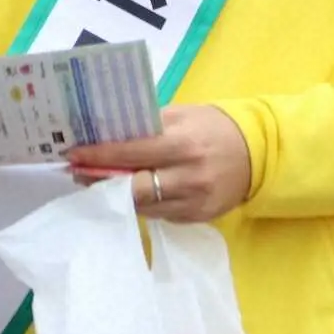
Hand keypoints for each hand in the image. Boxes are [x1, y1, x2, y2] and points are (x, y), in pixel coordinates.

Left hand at [65, 105, 252, 222]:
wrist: (259, 155)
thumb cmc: (215, 126)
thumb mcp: (184, 114)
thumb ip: (149, 123)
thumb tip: (110, 129)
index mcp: (183, 143)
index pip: (132, 151)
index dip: (100, 154)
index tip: (74, 152)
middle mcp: (187, 176)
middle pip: (132, 186)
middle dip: (100, 179)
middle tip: (75, 171)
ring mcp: (193, 202)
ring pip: (142, 205)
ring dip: (115, 194)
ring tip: (93, 180)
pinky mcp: (196, 218)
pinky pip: (158, 213)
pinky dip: (140, 203)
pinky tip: (126, 192)